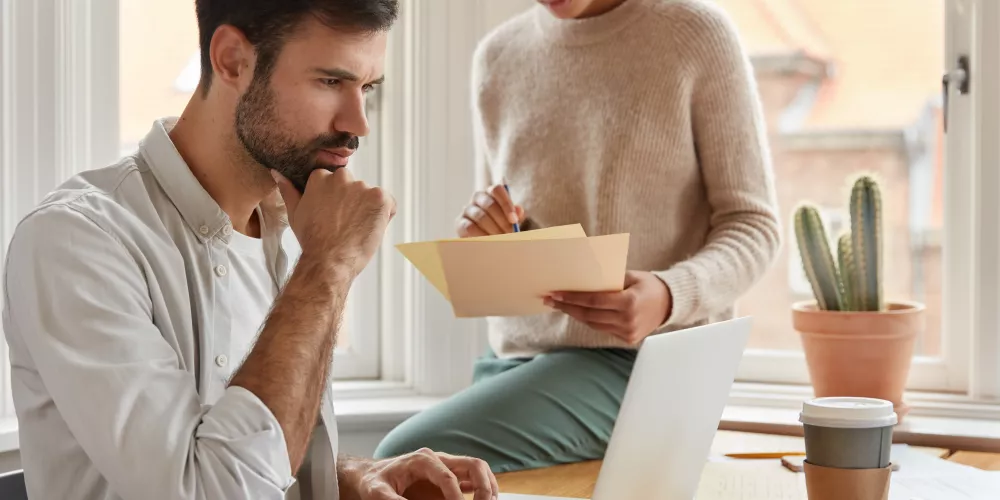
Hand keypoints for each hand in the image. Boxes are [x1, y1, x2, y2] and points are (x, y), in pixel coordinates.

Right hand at [272, 168, 394, 277]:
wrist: (329, 260)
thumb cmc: (312, 240)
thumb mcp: (295, 213)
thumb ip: (288, 190)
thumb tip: (278, 173)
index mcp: (321, 177)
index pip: (335, 182)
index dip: (337, 201)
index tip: (333, 216)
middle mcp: (342, 177)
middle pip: (354, 186)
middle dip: (353, 202)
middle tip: (345, 224)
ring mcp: (362, 187)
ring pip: (371, 196)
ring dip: (368, 210)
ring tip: (356, 230)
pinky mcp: (380, 198)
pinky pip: (389, 204)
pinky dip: (385, 216)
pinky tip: (371, 229)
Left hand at [343, 448, 497, 499]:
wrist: (370, 476)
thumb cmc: (374, 482)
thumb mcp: (377, 493)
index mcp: (422, 459)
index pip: (448, 476)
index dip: (456, 496)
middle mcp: (438, 459)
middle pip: (473, 465)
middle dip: (484, 486)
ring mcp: (445, 466)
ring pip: (477, 469)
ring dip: (488, 486)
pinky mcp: (448, 476)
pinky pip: (472, 478)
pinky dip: (483, 489)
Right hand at [456, 183, 524, 236]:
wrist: (485, 241)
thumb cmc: (500, 227)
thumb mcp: (510, 221)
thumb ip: (515, 215)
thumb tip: (519, 210)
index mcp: (491, 193)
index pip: (497, 190)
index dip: (506, 204)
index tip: (514, 220)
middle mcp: (478, 197)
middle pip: (489, 204)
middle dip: (502, 221)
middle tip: (510, 233)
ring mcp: (467, 209)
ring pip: (480, 216)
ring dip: (492, 229)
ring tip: (501, 240)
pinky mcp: (460, 222)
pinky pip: (469, 227)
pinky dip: (480, 235)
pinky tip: (488, 242)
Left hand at [544, 271, 672, 344]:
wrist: (670, 304)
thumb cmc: (648, 285)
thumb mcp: (630, 276)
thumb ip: (608, 280)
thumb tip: (581, 280)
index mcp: (629, 303)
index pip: (593, 301)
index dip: (572, 298)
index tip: (555, 293)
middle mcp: (628, 320)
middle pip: (589, 315)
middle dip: (567, 307)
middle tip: (549, 299)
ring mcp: (627, 332)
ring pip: (593, 324)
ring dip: (575, 314)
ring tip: (559, 305)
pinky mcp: (627, 339)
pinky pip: (602, 328)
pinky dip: (589, 320)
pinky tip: (577, 312)